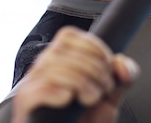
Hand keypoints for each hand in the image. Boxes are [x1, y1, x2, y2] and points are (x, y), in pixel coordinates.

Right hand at [10, 26, 139, 122]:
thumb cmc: (87, 119)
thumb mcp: (112, 94)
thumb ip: (125, 75)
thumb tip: (121, 65)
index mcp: (59, 60)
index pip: (67, 35)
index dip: (93, 47)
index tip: (106, 66)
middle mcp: (41, 70)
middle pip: (61, 50)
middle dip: (94, 68)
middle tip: (104, 88)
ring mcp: (30, 88)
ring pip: (51, 69)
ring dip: (81, 82)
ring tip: (92, 98)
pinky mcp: (25, 106)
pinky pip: (34, 91)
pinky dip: (54, 93)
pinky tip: (67, 99)